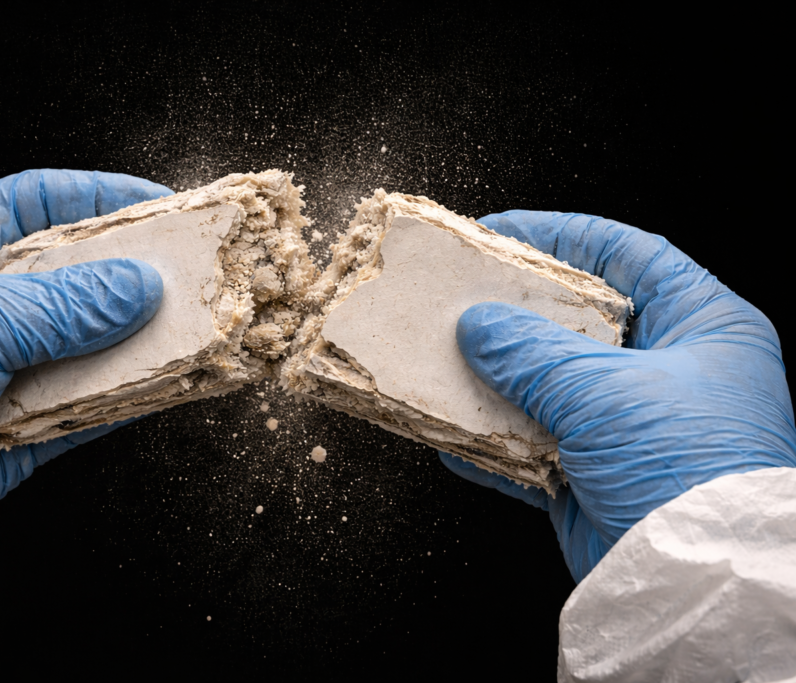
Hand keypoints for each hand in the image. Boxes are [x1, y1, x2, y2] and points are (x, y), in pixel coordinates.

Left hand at [0, 170, 170, 547]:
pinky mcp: (28, 420)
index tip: (165, 204)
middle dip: (138, 272)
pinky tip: (171, 383)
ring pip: (95, 341)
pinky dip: (132, 396)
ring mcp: (13, 362)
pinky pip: (94, 402)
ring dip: (143, 338)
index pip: (45, 201)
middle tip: (196, 270)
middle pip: (82, 272)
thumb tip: (144, 288)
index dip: (106, 197)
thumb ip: (70, 303)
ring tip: (198, 328)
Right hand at [440, 211, 795, 581]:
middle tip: (460, 294)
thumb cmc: (684, 465)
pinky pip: (531, 447)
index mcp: (702, 325)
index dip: (559, 236)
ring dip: (493, 379)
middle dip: (516, 310)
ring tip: (442, 359)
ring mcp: (630, 426)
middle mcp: (669, 371)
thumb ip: (531, 352)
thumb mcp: (603, 389)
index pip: (625, 255)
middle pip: (578, 321)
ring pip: (547, 386)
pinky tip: (450, 436)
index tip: (498, 231)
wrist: (695, 578)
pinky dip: (490, 444)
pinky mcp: (597, 476)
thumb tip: (477, 326)